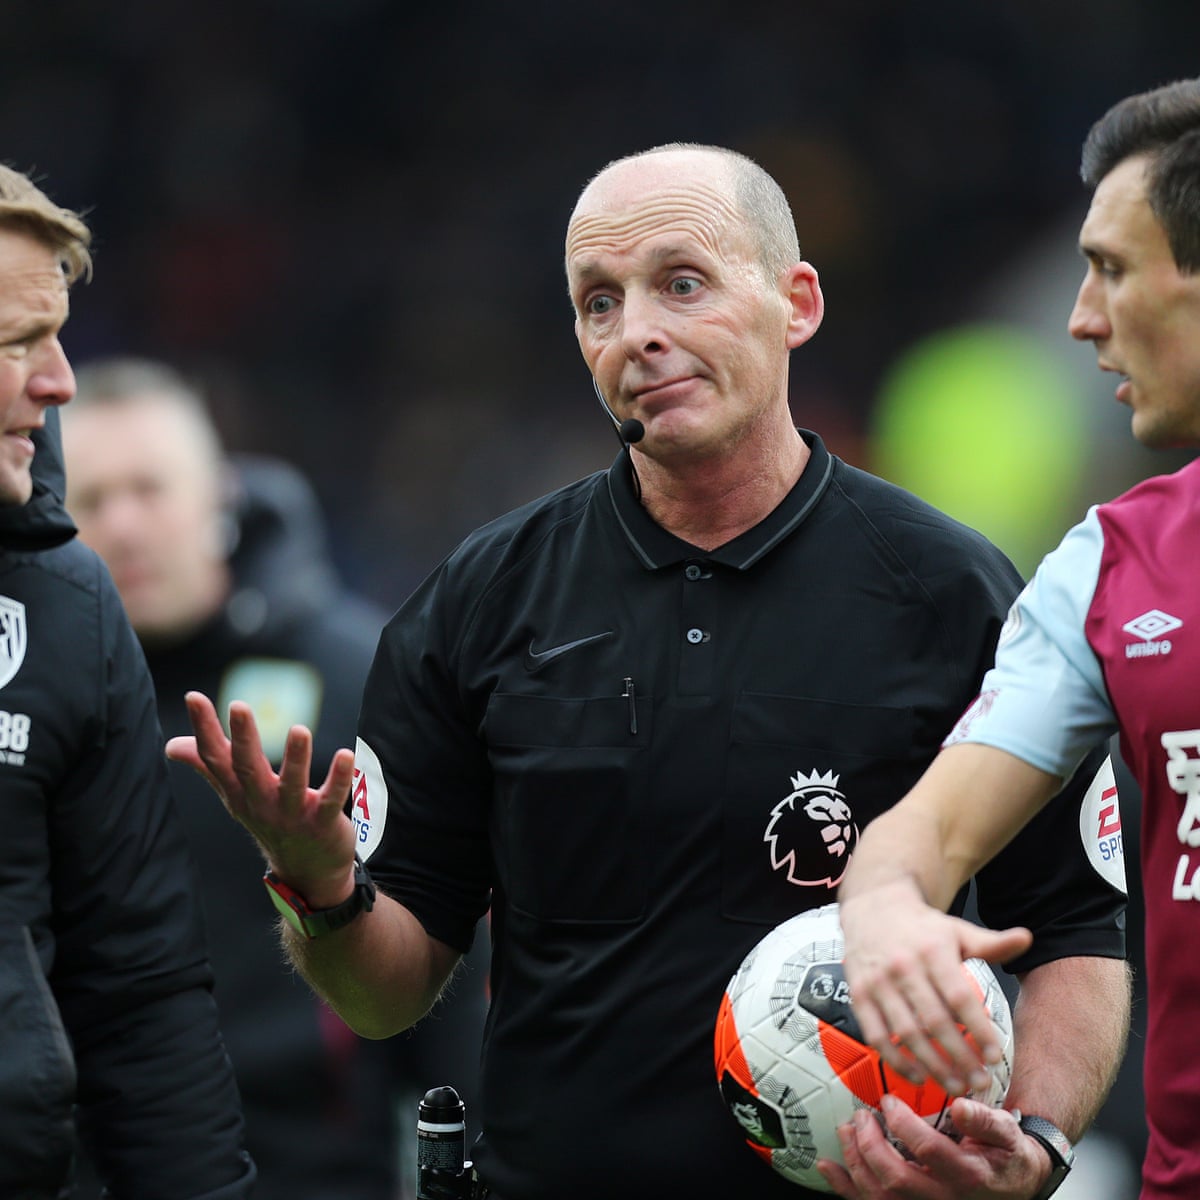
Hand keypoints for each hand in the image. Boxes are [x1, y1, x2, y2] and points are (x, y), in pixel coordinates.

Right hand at [165, 691, 357, 904]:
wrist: (305, 871)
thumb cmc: (270, 822)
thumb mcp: (235, 796)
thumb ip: (208, 766)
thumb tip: (171, 745)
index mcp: (238, 792)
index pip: (215, 759)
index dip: (204, 728)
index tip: (194, 697)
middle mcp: (261, 803)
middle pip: (248, 769)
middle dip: (244, 738)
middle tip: (239, 706)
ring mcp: (292, 815)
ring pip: (292, 785)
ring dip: (296, 758)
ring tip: (299, 730)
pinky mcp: (323, 823)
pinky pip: (331, 800)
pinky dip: (338, 779)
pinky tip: (346, 756)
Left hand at [817, 1096, 1050, 1198]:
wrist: (1013, 1185)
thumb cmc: (1005, 1155)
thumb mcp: (1006, 1133)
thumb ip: (984, 1119)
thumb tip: (961, 1106)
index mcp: (967, 1176)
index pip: (928, 1151)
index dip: (903, 1124)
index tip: (889, 1101)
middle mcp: (944, 1198)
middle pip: (896, 1179)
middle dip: (870, 1145)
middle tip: (861, 1116)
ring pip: (880, 1197)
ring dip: (855, 1163)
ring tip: (846, 1131)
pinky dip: (846, 1187)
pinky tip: (830, 1166)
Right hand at [839, 883, 1030, 1092]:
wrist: (873, 909)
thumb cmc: (921, 927)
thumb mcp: (957, 930)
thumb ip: (991, 943)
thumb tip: (1026, 939)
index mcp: (932, 950)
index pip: (959, 996)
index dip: (978, 1029)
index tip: (995, 1056)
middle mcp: (902, 966)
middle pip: (934, 1021)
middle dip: (960, 1057)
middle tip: (980, 1081)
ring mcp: (877, 982)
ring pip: (906, 1033)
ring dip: (932, 1065)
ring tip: (955, 1085)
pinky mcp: (859, 995)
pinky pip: (877, 1036)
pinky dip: (896, 1061)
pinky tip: (918, 1076)